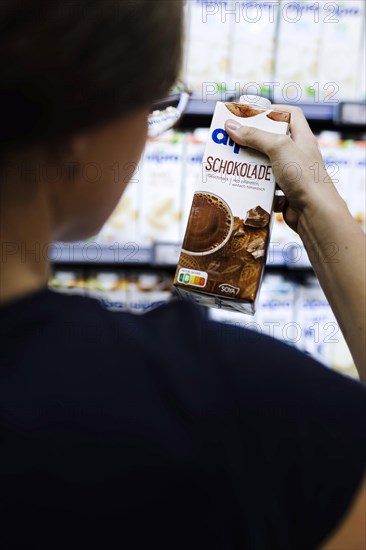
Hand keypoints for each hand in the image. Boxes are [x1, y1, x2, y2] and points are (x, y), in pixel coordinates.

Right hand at [225, 105, 340, 233]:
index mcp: (302, 138)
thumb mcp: (278, 148)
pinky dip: (255, 189)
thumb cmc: (304, 176)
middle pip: (273, 142)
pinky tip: (243, 187)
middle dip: (253, 141)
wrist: (316, 213)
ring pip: (267, 167)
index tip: (253, 114)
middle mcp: (299, 156)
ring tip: (233, 164)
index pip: (291, 115)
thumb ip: (255, 136)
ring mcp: (293, 176)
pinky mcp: (286, 195)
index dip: (274, 111)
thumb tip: (231, 126)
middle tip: (233, 140)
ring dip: (251, 166)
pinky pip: (267, 189)